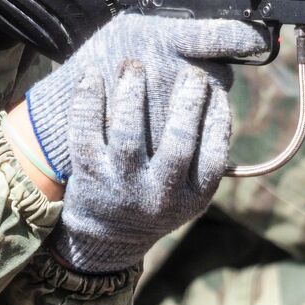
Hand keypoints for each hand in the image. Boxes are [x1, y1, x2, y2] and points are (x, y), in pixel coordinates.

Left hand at [25, 14, 270, 272]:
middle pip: (178, 145)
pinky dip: (88, 102)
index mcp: (192, 198)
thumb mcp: (189, 191)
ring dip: (133, 95)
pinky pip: (85, 134)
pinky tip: (91, 76)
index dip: (219, 119)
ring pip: (129, 136)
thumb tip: (219, 90)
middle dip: (187, 103)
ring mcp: (122, 186)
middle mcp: (159, 195)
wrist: (106, 238)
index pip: (214, 157)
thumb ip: (205, 154)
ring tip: (135, 65)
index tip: (219, 90)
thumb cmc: (158, 198)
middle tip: (192, 71)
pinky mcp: (89, 176)